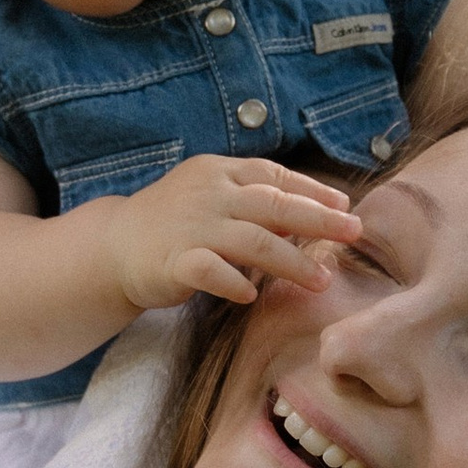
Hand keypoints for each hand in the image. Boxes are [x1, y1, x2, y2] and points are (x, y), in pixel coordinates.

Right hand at [103, 155, 361, 313]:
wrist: (114, 245)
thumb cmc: (175, 222)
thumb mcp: (215, 198)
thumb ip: (257, 201)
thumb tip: (317, 211)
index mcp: (220, 173)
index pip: (273, 175)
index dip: (312, 190)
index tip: (345, 206)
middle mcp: (209, 195)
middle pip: (272, 204)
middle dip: (317, 219)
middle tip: (354, 233)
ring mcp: (190, 227)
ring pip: (251, 241)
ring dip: (291, 260)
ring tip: (321, 280)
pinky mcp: (172, 262)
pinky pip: (208, 271)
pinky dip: (233, 281)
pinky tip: (252, 294)